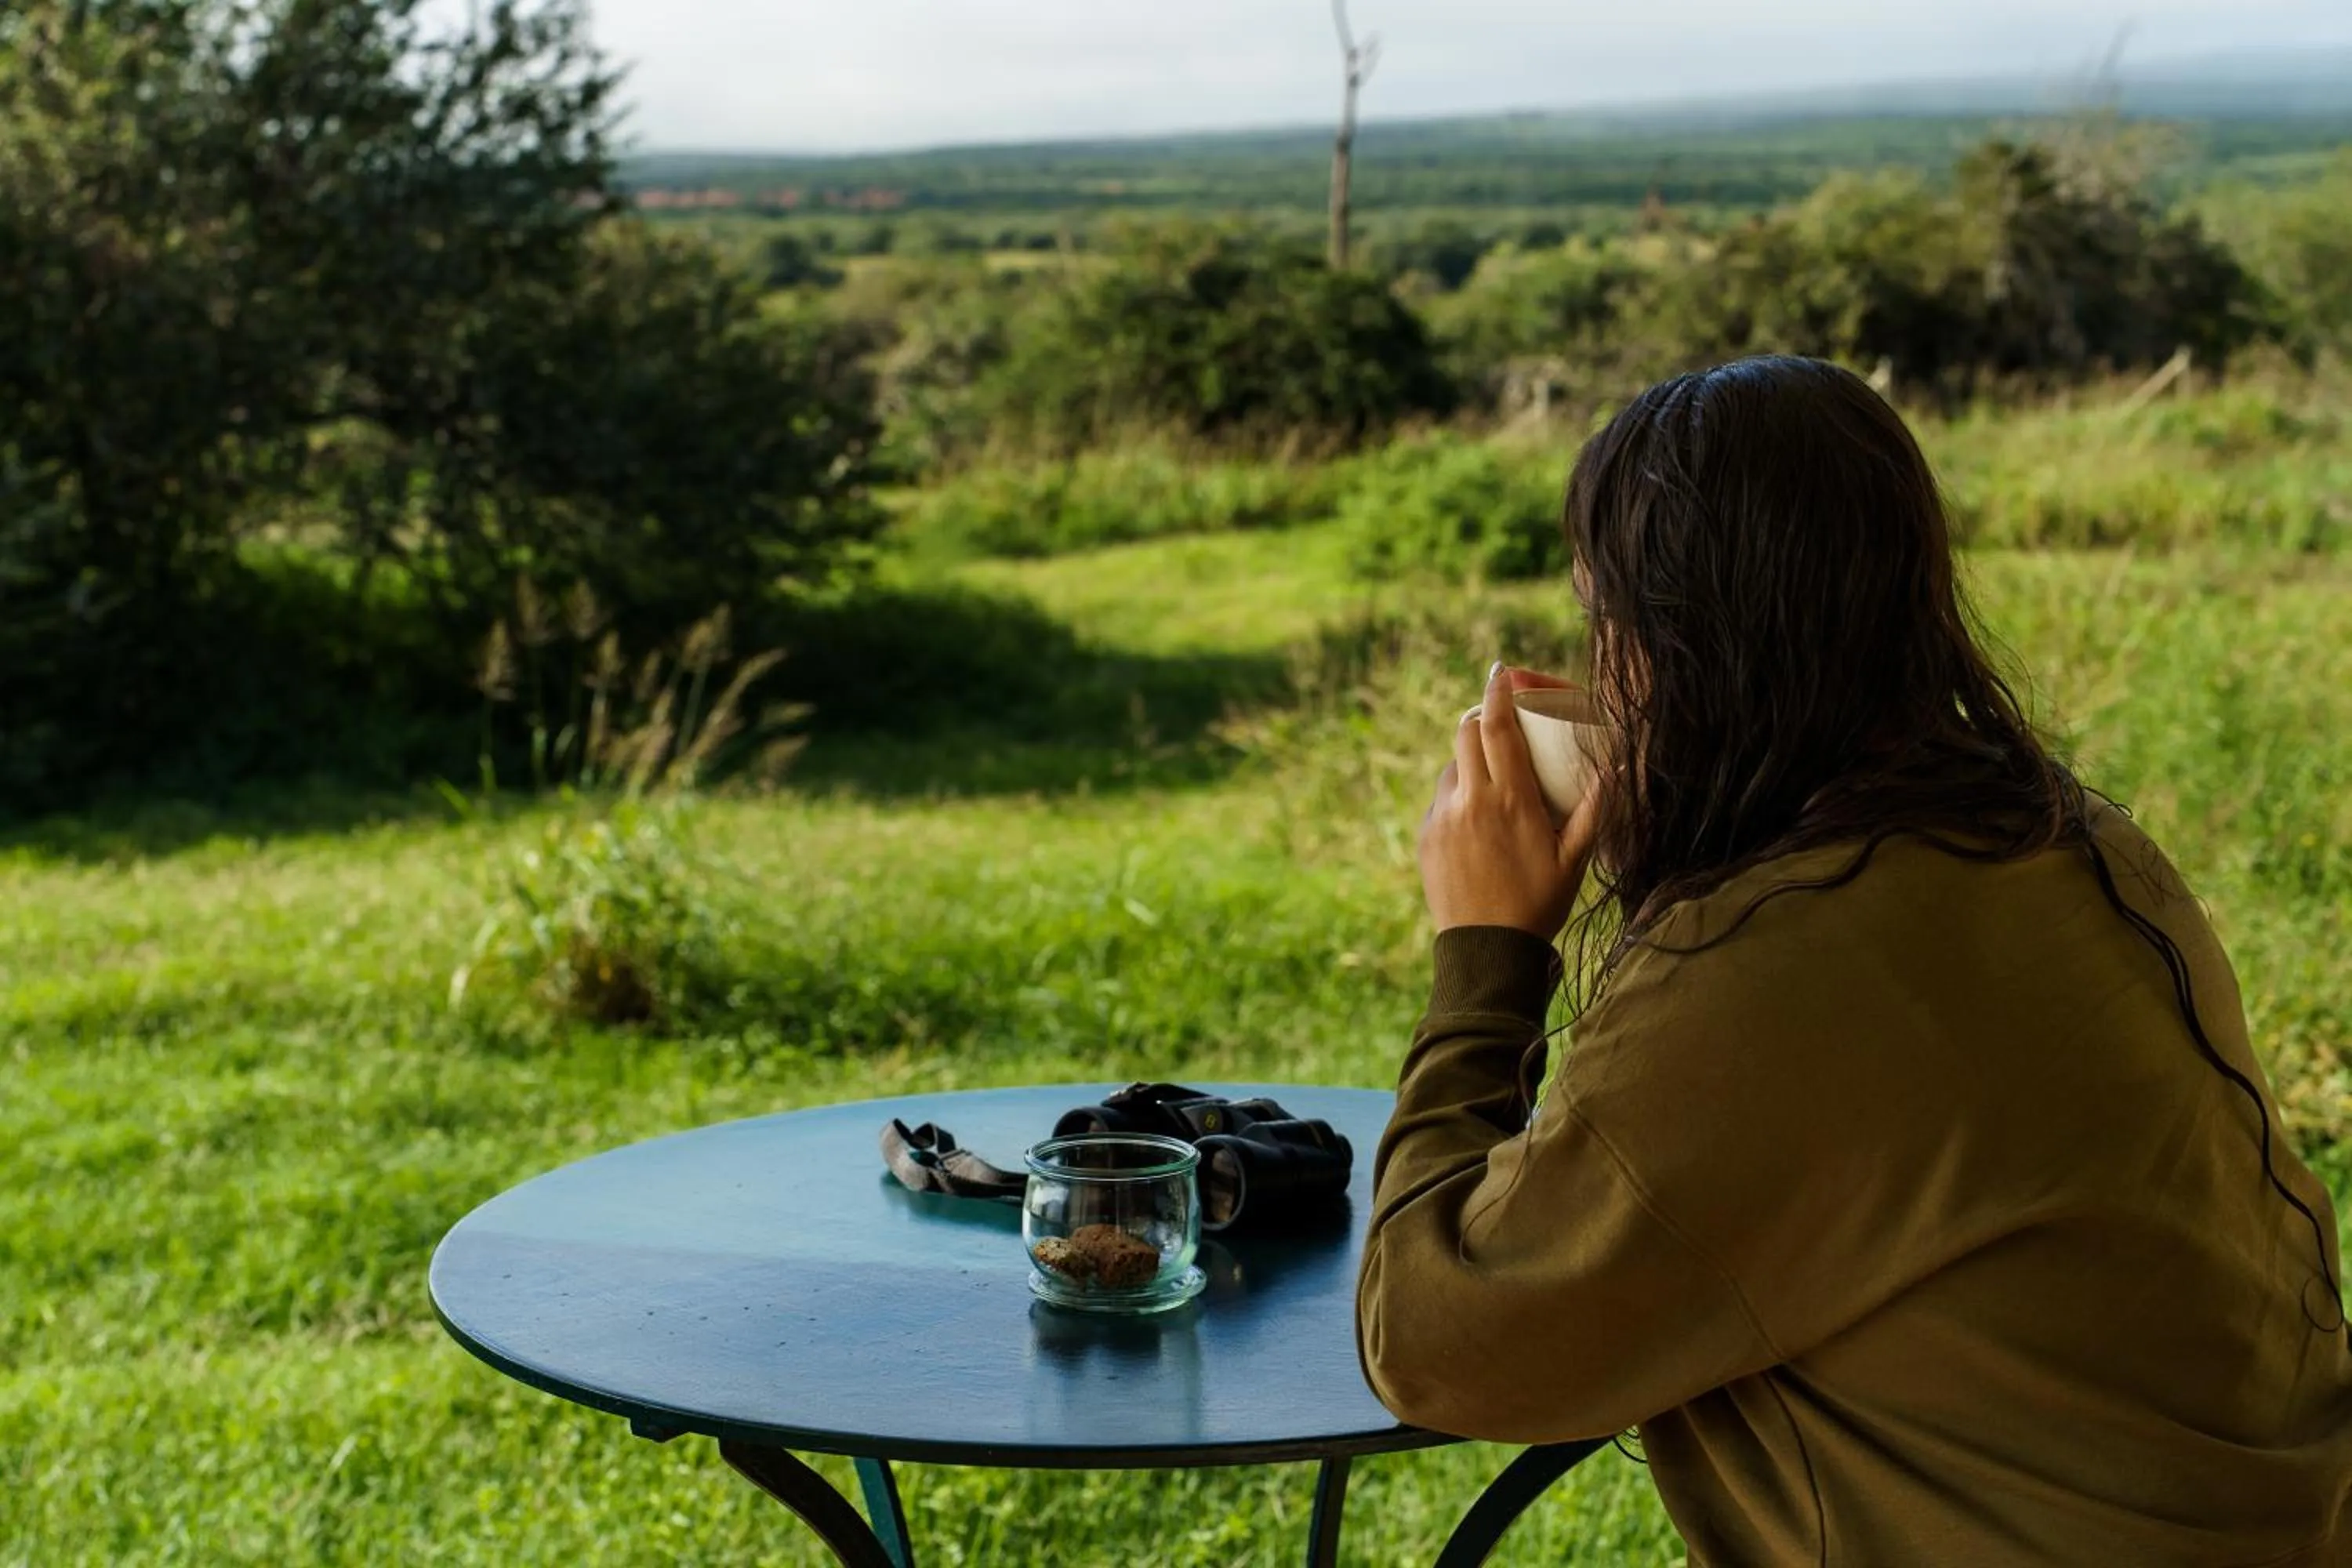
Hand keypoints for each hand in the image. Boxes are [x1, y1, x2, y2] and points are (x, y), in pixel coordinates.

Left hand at [1419, 662, 1601, 937]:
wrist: (1488, 951)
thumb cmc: (1539, 904)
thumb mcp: (1576, 858)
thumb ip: (1597, 809)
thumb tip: (1618, 768)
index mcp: (1510, 798)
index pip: (1498, 726)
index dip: (1498, 693)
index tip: (1501, 673)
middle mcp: (1471, 800)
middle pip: (1465, 733)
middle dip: (1481, 720)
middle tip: (1499, 723)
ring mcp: (1443, 818)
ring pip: (1452, 768)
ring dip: (1469, 764)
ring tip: (1493, 785)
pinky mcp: (1427, 838)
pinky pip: (1441, 801)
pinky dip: (1457, 797)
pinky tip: (1477, 821)